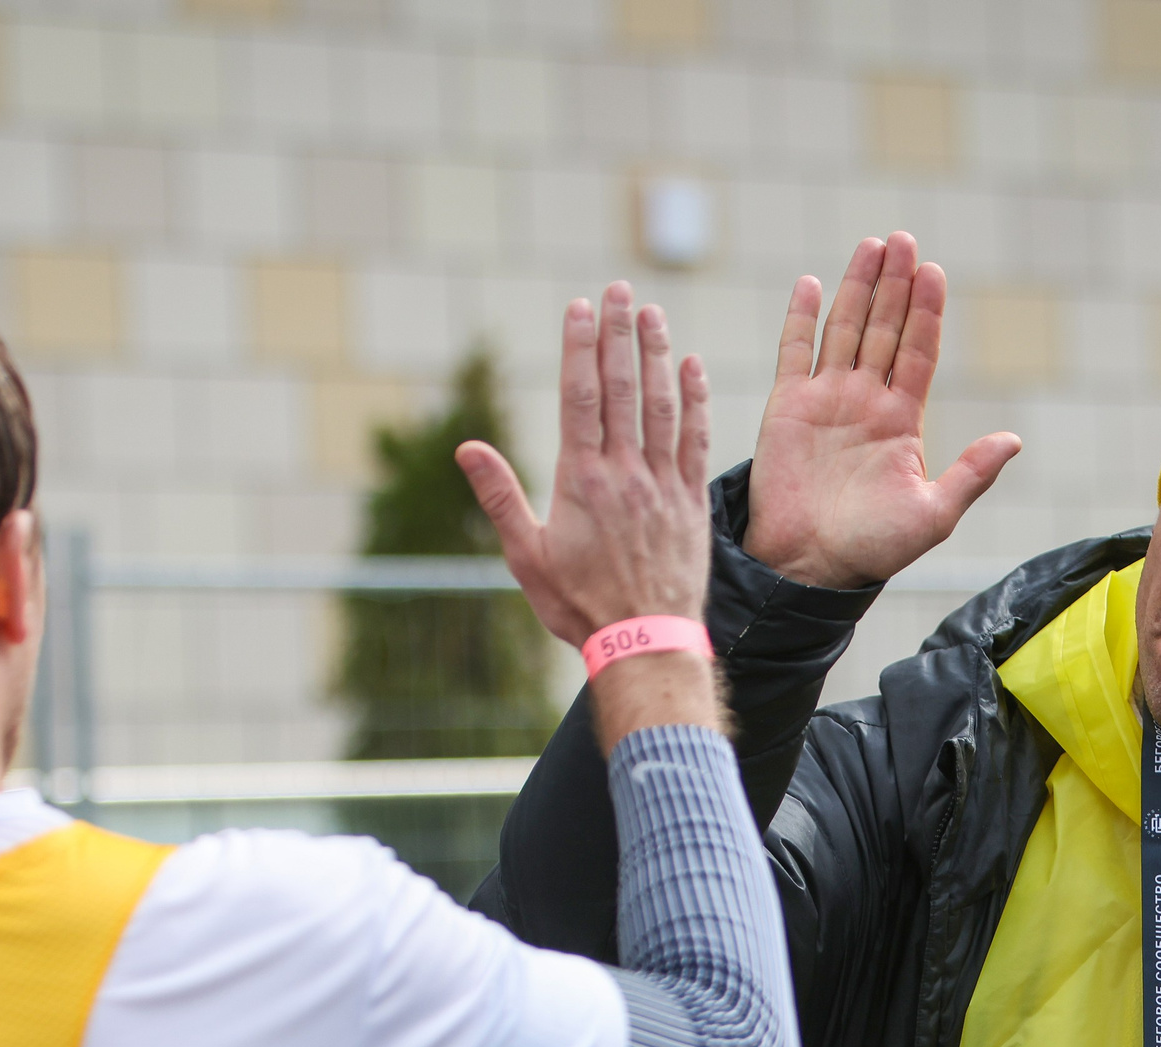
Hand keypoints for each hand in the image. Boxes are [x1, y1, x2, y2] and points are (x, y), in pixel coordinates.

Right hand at [456, 282, 711, 646]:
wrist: (645, 641)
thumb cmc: (578, 605)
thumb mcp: (525, 555)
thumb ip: (500, 495)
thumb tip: (465, 447)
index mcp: (580, 479)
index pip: (581, 397)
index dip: (580, 347)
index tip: (581, 307)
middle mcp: (624, 471)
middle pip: (622, 388)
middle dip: (619, 334)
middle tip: (620, 290)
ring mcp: (661, 484)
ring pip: (662, 405)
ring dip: (656, 354)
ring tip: (653, 313)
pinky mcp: (689, 501)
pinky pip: (694, 440)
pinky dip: (694, 400)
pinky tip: (690, 367)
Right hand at [743, 232, 1022, 589]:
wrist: (807, 568)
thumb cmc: (871, 549)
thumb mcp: (933, 514)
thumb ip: (971, 473)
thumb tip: (1015, 439)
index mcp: (901, 420)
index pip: (918, 351)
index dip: (927, 312)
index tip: (935, 272)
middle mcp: (864, 402)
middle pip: (884, 328)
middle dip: (896, 284)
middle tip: (904, 240)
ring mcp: (825, 400)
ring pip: (844, 329)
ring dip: (858, 287)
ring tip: (872, 245)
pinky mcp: (786, 408)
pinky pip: (794, 352)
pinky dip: (801, 318)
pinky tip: (812, 282)